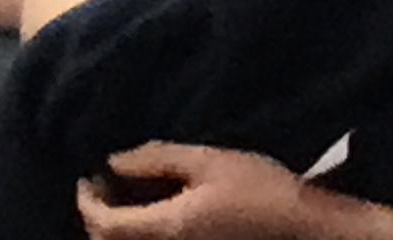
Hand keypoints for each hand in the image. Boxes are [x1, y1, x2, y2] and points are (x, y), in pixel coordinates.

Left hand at [77, 146, 319, 239]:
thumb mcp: (207, 161)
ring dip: (119, 228)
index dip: (87, 201)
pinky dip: (142, 233)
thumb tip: (112, 162)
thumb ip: (156, 160)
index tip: (87, 176)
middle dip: (98, 216)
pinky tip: (154, 211)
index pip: (105, 226)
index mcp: (167, 229)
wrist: (305, 229)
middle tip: (104, 183)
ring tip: (126, 195)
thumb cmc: (259, 189)